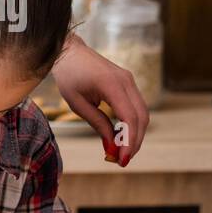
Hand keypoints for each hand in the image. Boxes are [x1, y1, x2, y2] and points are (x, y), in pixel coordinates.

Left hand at [51, 32, 149, 165]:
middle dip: (135, 142)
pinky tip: (122, 137)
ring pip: (142, 113)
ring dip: (136, 134)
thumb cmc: (69, 76)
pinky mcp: (128, 83)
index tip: (122, 160)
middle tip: (122, 161)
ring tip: (122, 152)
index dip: (129, 141)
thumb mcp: (78, 104)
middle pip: (141, 117)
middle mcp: (126, 81)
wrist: (69, 52)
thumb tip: (112, 146)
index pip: (129, 117)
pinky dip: (133, 124)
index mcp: (112, 84)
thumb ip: (98, 124)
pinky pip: (136, 107)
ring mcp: (129, 80)